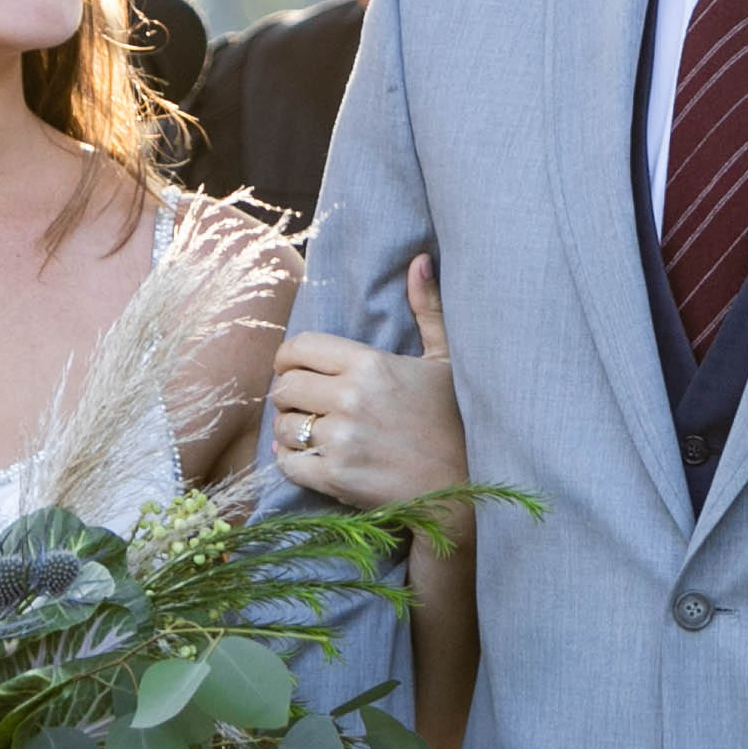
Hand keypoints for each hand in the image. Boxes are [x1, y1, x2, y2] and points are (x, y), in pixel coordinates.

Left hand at [270, 257, 460, 510]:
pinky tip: (308, 457)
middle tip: (303, 404)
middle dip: (288, 394)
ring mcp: (342, 439)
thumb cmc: (456, 421)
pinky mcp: (336, 477)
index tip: (297, 369)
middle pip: (283, 386)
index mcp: (370, 364)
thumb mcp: (446, 361)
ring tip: (308, 430)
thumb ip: (428, 309)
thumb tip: (420, 260)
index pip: (299, 348)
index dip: (290, 358)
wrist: (465, 488)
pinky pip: (287, 463)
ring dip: (289, 428)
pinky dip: (290, 461)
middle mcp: (351, 398)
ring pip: (282, 426)